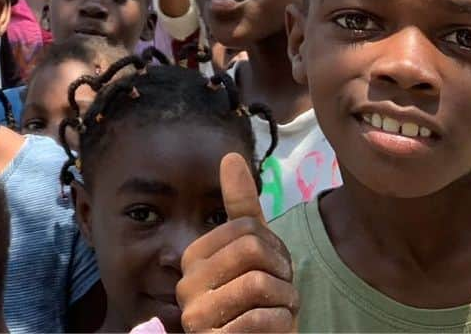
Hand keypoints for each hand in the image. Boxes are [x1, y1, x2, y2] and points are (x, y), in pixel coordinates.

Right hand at [177, 153, 297, 331]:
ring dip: (284, 301)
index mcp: (193, 256)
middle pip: (252, 251)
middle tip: (282, 293)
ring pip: (258, 284)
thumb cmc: (256, 303)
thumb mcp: (253, 254)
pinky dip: (281, 323)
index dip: (274, 249)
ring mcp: (196, 316)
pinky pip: (259, 319)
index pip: (246, 228)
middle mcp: (186, 284)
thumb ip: (240, 208)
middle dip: (281, 274)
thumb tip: (231, 155)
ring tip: (280, 311)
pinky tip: (276, 330)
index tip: (274, 271)